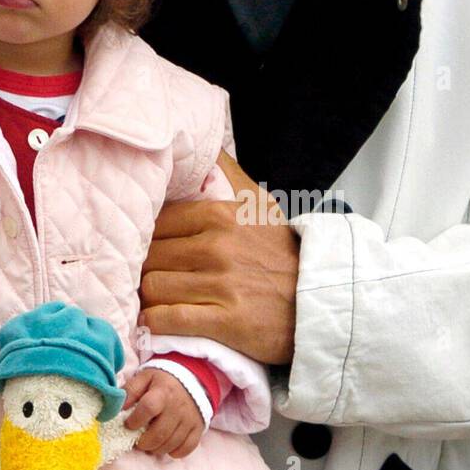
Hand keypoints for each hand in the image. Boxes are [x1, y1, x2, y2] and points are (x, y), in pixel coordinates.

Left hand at [121, 368, 203, 457]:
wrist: (192, 379)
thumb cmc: (162, 381)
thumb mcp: (144, 378)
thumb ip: (130, 391)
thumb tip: (118, 408)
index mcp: (163, 391)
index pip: (148, 408)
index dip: (135, 420)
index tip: (128, 424)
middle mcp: (178, 406)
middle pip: (159, 433)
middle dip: (144, 442)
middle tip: (137, 441)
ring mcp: (189, 419)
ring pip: (171, 443)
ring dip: (156, 449)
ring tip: (149, 444)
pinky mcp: (198, 428)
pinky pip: (187, 448)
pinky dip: (174, 452)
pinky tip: (166, 446)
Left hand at [141, 150, 299, 364]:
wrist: (323, 300)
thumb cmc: (283, 253)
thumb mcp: (259, 204)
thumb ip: (226, 174)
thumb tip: (202, 147)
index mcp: (219, 215)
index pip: (156, 224)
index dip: (147, 241)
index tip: (150, 254)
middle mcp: (217, 246)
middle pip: (150, 257)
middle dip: (146, 271)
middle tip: (150, 281)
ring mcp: (222, 285)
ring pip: (153, 288)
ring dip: (149, 299)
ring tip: (155, 303)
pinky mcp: (226, 322)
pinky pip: (166, 320)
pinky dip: (156, 323)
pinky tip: (158, 323)